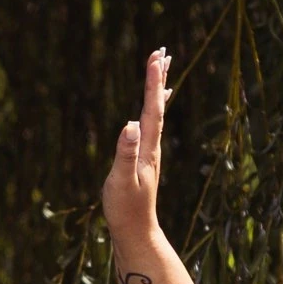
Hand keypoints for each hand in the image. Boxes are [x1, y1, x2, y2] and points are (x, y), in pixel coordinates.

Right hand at [100, 48, 172, 247]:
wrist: (136, 231)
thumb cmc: (125, 208)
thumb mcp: (121, 181)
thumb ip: (125, 153)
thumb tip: (130, 125)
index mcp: (147, 148)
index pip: (151, 109)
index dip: (153, 83)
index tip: (155, 57)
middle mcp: (152, 146)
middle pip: (158, 106)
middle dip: (159, 79)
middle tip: (162, 52)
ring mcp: (149, 153)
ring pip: (156, 114)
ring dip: (158, 91)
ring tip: (161, 72)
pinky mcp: (144, 159)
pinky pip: (151, 126)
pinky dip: (153, 111)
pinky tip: (150, 111)